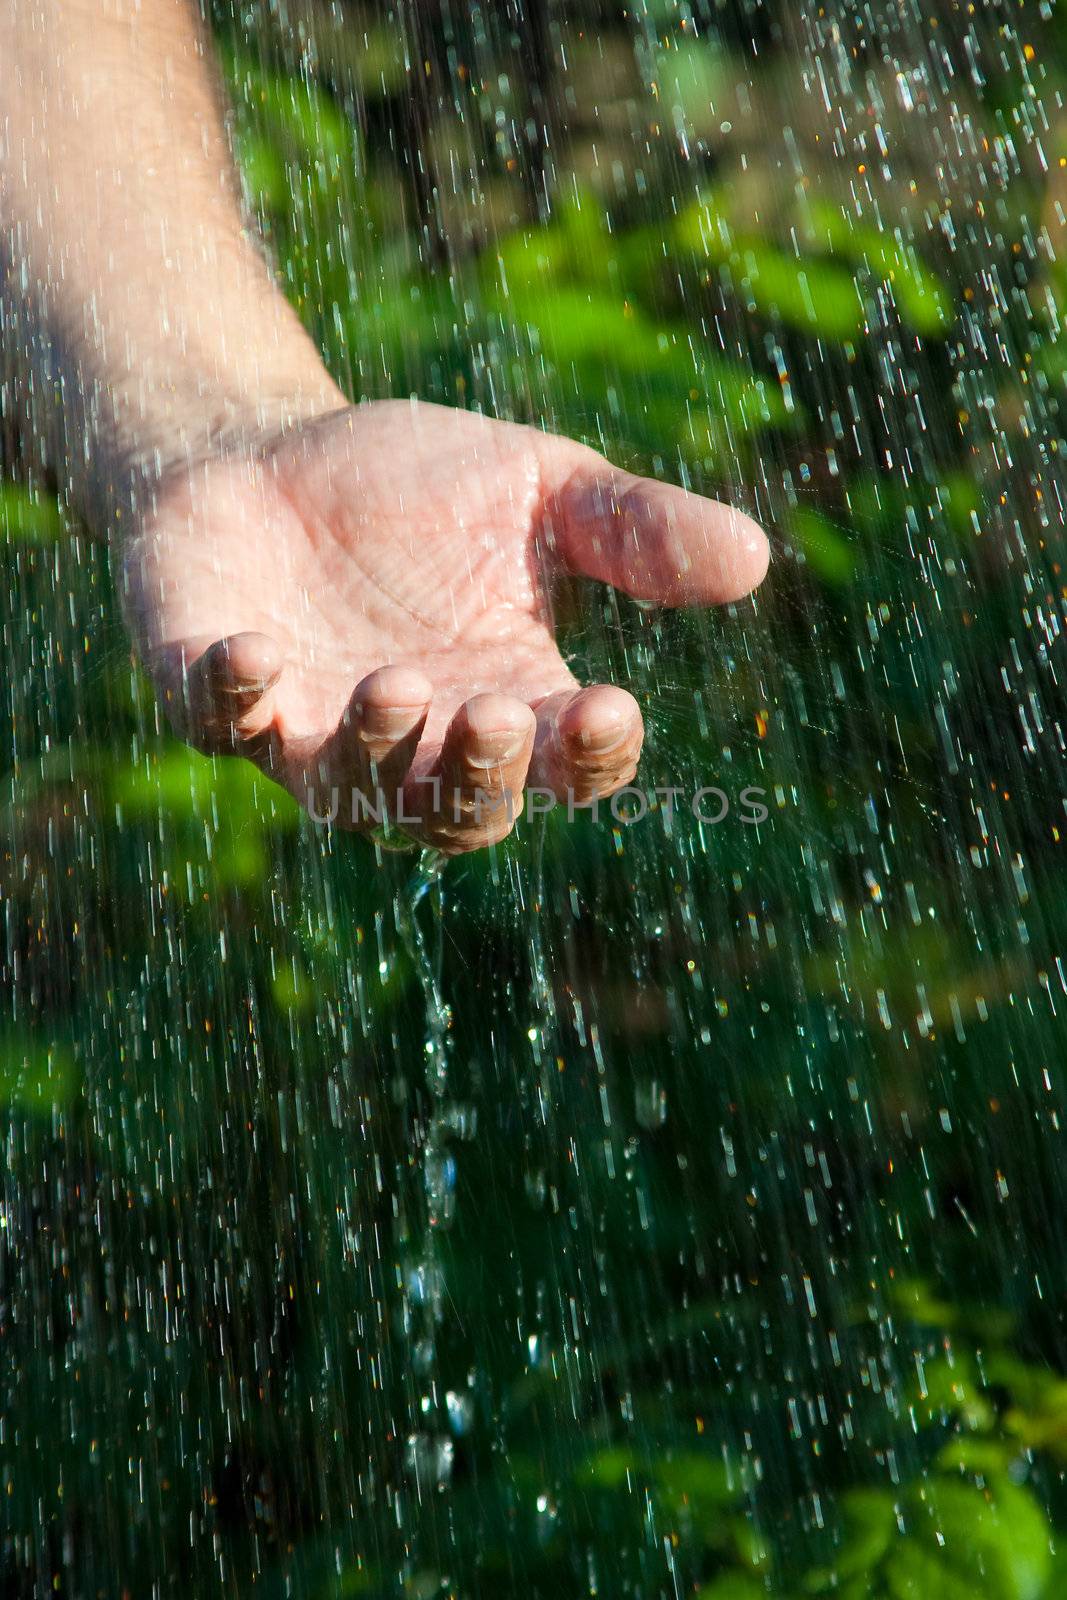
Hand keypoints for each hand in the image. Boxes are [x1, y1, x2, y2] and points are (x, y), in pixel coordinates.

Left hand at [123, 399, 768, 853]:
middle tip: (495, 712)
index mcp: (509, 701)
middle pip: (463, 812)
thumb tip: (754, 558)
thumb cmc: (413, 488)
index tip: (610, 705)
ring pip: (353, 794)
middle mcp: (416, 744)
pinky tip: (255, 652)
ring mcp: (311, 731)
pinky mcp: (215, 697)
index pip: (568, 766)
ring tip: (397, 684)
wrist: (265, 451)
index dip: (592, 756)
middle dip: (481, 775)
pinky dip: (236, 701)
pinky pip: (224, 727)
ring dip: (377, 749)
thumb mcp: (542, 490)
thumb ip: (636, 530)